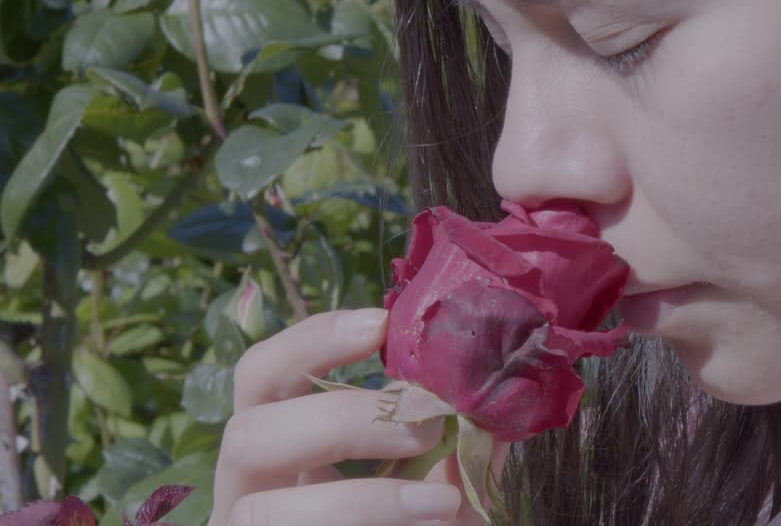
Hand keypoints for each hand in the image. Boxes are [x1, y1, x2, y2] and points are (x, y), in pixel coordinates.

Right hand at [208, 308, 508, 525]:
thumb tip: (483, 412)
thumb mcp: (432, 482)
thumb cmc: (413, 519)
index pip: (260, 375)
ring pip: (262, 514)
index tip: (379, 325)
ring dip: (360, 501)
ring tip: (440, 501)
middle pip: (246, 434)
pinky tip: (433, 523)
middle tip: (424, 427)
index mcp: (278, 445)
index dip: (309, 341)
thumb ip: (452, 449)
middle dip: (340, 422)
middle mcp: (247, 489)